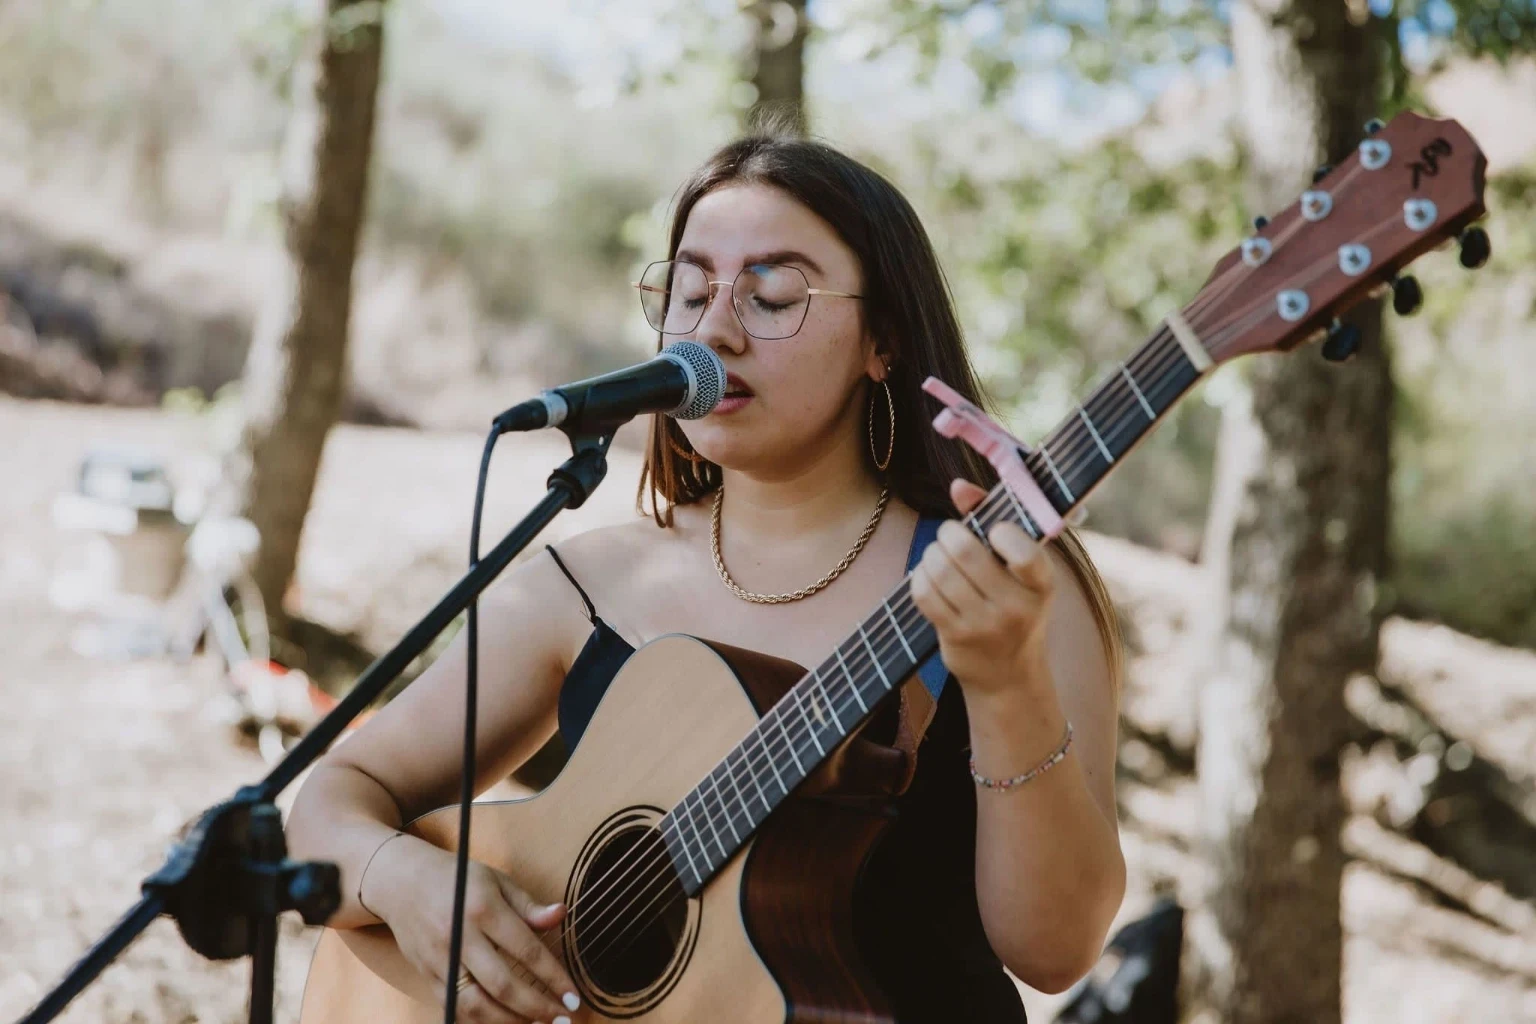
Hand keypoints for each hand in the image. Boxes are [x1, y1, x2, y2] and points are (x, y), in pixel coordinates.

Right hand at [364, 834, 582, 1023]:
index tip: (574, 996)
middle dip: (537, 1008)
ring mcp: (439, 961)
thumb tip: (562, 915)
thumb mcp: (496, 880)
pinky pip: (456, 1009)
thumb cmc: (457, 879)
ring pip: (476, 1007)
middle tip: (564, 1018)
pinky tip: (507, 1023)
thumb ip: (528, 906)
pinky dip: (482, 1023)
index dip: (554, 977)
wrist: (401, 881)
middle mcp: (458, 937)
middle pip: (501, 985)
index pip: (525, 951)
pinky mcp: (427, 977)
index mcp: (482, 909)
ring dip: (511, 1022)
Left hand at [908, 479, 1053, 697]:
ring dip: (931, 553)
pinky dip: (919, 575)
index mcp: (1042, 585)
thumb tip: (958, 486)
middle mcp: (1017, 608)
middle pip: (965, 553)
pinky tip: (928, 574)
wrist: (1009, 674)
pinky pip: (924, 594)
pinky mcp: (956, 637)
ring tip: (937, 554)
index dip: (1001, 532)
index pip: (1025, 554)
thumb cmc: (1013, 605)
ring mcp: (985, 626)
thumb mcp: (1019, 570)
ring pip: (940, 571)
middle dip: (948, 533)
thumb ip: (992, 518)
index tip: (993, 531)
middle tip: (949, 535)